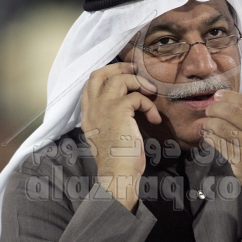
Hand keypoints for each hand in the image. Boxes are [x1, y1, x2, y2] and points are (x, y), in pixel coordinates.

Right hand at [81, 62, 160, 210]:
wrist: (117, 174)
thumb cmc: (117, 159)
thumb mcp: (107, 134)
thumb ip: (108, 117)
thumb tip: (127, 103)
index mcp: (87, 114)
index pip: (90, 84)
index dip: (107, 74)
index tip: (123, 75)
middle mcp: (92, 108)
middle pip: (99, 74)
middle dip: (119, 67)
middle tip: (135, 70)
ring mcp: (103, 107)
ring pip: (119, 79)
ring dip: (137, 82)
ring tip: (150, 92)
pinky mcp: (118, 110)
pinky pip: (137, 96)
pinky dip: (149, 105)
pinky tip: (154, 118)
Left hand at [203, 90, 241, 216]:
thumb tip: (234, 105)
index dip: (229, 96)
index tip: (218, 95)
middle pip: (232, 111)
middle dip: (216, 108)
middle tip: (209, 109)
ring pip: (223, 126)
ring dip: (210, 122)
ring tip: (207, 122)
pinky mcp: (240, 161)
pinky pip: (220, 144)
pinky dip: (211, 137)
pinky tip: (208, 136)